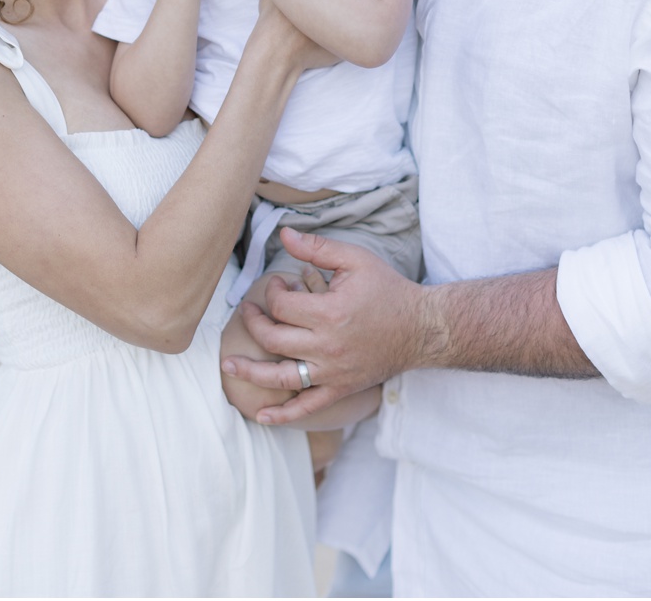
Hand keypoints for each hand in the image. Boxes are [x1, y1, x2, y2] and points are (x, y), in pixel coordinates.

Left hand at [221, 230, 438, 424]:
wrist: (421, 327)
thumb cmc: (388, 290)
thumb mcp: (356, 260)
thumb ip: (318, 248)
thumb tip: (284, 234)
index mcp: (329, 312)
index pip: (281, 304)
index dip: (272, 291)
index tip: (280, 283)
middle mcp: (326, 345)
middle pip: (272, 338)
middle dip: (254, 322)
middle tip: (250, 311)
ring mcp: (332, 371)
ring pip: (280, 378)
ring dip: (250, 372)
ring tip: (228, 365)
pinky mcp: (340, 388)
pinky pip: (307, 406)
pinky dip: (282, 415)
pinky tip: (261, 416)